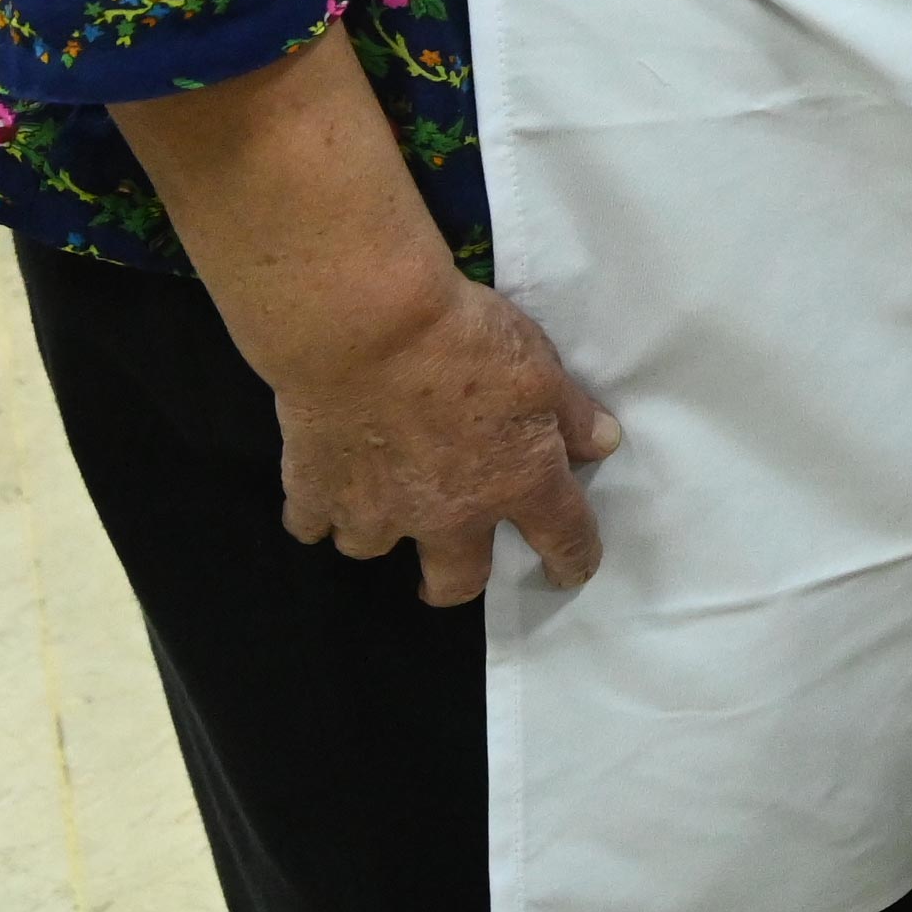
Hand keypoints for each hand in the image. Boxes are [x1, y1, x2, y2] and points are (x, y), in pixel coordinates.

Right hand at [270, 267, 619, 605]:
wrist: (366, 327)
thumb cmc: (466, 339)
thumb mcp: (541, 366)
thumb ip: (572, 413)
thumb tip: (602, 444)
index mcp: (515, 482)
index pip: (562, 538)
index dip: (573, 560)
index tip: (569, 572)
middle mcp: (446, 515)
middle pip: (456, 583)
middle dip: (457, 584)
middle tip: (451, 570)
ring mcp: (374, 510)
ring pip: (372, 550)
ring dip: (379, 531)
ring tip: (378, 503)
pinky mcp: (313, 491)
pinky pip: (309, 523)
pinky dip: (317, 511)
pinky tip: (322, 487)